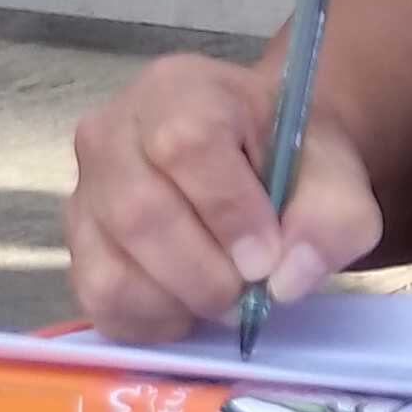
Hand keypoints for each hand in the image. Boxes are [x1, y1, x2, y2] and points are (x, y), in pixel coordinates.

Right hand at [65, 52, 381, 339]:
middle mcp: (112, 131)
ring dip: (178, 302)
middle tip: (248, 292)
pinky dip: (151, 320)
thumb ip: (331, 218)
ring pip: (111, 267)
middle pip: (139, 213)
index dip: (228, 212)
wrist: (259, 163)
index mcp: (180, 90)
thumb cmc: (290, 160)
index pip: (186, 145)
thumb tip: (286, 280)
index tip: (266, 257)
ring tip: (223, 296)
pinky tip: (189, 306)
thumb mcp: (334, 175)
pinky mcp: (77, 244)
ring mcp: (84, 190)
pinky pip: (98, 300)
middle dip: (205, 274)